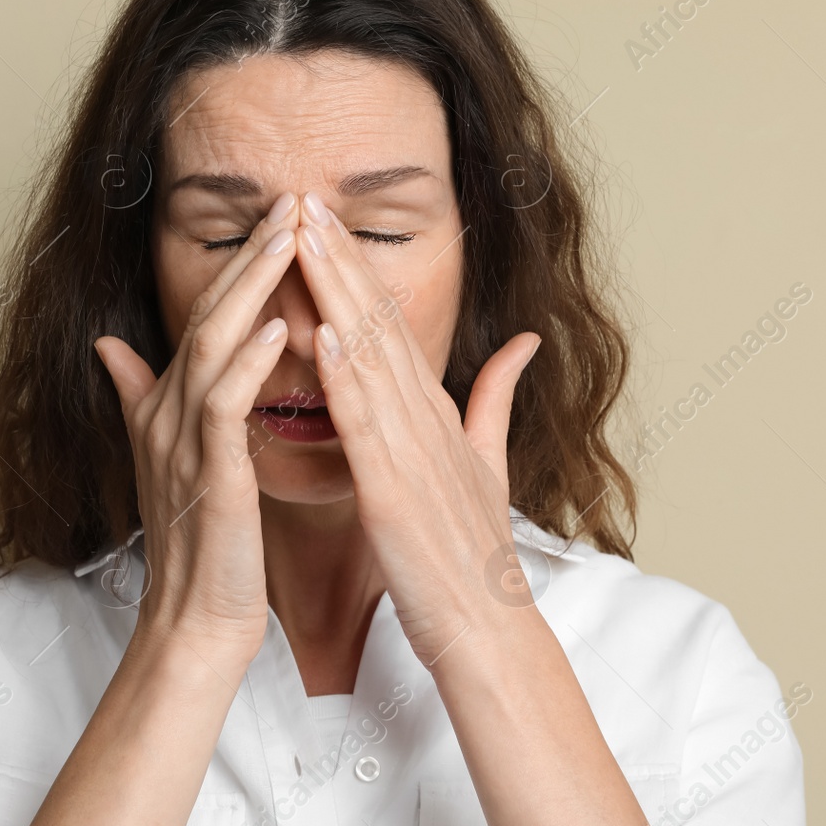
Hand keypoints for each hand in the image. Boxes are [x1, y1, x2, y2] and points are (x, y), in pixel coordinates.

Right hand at [93, 193, 299, 664]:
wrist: (194, 619)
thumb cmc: (201, 544)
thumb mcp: (165, 457)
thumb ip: (138, 395)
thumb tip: (110, 345)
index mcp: (170, 404)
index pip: (208, 315)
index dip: (242, 262)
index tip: (284, 215)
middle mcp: (168, 412)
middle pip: (210, 312)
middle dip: (251, 252)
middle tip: (292, 198)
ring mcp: (182, 440)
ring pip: (215, 343)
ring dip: (252, 286)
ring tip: (291, 236)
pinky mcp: (207, 473)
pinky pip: (224, 404)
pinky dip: (248, 362)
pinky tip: (276, 326)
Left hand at [291, 190, 541, 665]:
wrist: (488, 627)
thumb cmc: (474, 554)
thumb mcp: (489, 463)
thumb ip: (497, 398)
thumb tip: (522, 341)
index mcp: (434, 412)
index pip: (389, 324)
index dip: (356, 268)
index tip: (324, 219)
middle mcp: (424, 418)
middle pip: (376, 321)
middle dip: (338, 257)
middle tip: (304, 197)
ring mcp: (411, 451)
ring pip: (367, 356)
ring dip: (334, 292)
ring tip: (304, 237)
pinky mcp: (394, 490)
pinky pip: (365, 425)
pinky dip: (344, 375)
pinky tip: (320, 333)